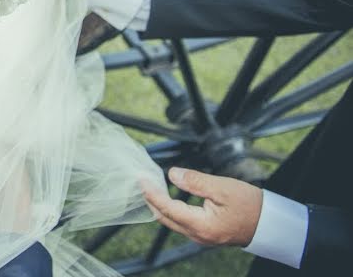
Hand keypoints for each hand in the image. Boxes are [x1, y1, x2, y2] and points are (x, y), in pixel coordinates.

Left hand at [142, 167, 262, 246]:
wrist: (270, 223)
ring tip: (151, 185)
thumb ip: (196, 181)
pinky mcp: (204, 233)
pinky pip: (180, 221)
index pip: (167, 209)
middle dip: (150, 199)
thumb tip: (172, 174)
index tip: (141, 179)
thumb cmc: (251, 205)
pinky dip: (169, 208)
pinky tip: (166, 195)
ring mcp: (200, 236)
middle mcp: (197, 235)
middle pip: (164, 217)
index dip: (152, 193)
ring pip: (171, 221)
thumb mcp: (223, 188)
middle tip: (141, 180)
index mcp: (201, 226)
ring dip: (159, 204)